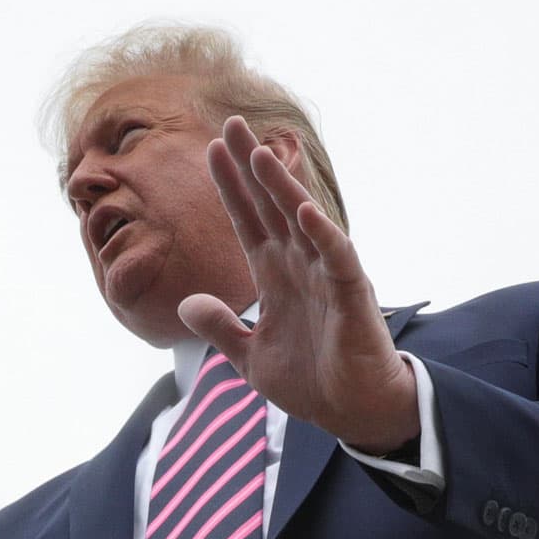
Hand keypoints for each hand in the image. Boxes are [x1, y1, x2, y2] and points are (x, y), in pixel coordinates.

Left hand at [178, 116, 417, 453]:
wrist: (351, 413)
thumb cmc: (310, 382)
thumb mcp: (249, 356)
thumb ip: (220, 328)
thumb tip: (186, 304)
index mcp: (275, 275)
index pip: (248, 219)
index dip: (230, 186)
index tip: (210, 150)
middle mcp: (301, 266)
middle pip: (272, 206)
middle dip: (252, 167)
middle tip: (232, 125)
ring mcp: (327, 276)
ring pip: (303, 222)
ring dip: (282, 188)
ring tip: (261, 154)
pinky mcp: (352, 295)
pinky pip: (337, 257)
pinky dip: (322, 234)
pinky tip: (304, 211)